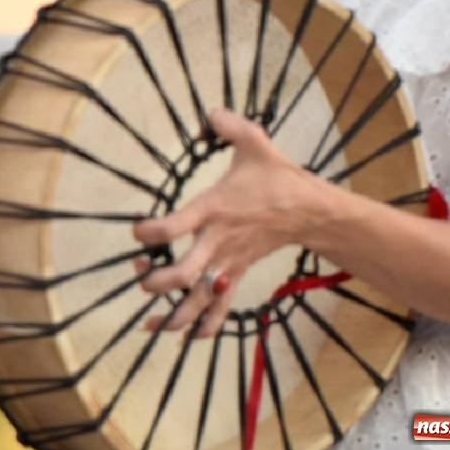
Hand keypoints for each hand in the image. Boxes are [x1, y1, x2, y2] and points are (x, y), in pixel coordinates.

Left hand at [131, 107, 322, 338]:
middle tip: (142, 278)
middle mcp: (218, 241)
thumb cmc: (277, 177)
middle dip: (159, 282)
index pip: (174, 227)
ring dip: (176, 313)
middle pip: (185, 273)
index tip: (137, 231)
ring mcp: (229, 261)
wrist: (312, 210)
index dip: (149, 233)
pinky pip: (222, 306)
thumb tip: (210, 113)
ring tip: (151, 323)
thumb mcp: (254, 142)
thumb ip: (228, 124)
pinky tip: (187, 336)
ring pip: (201, 298)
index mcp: (214, 209)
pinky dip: (206, 324)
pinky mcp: (240, 272)